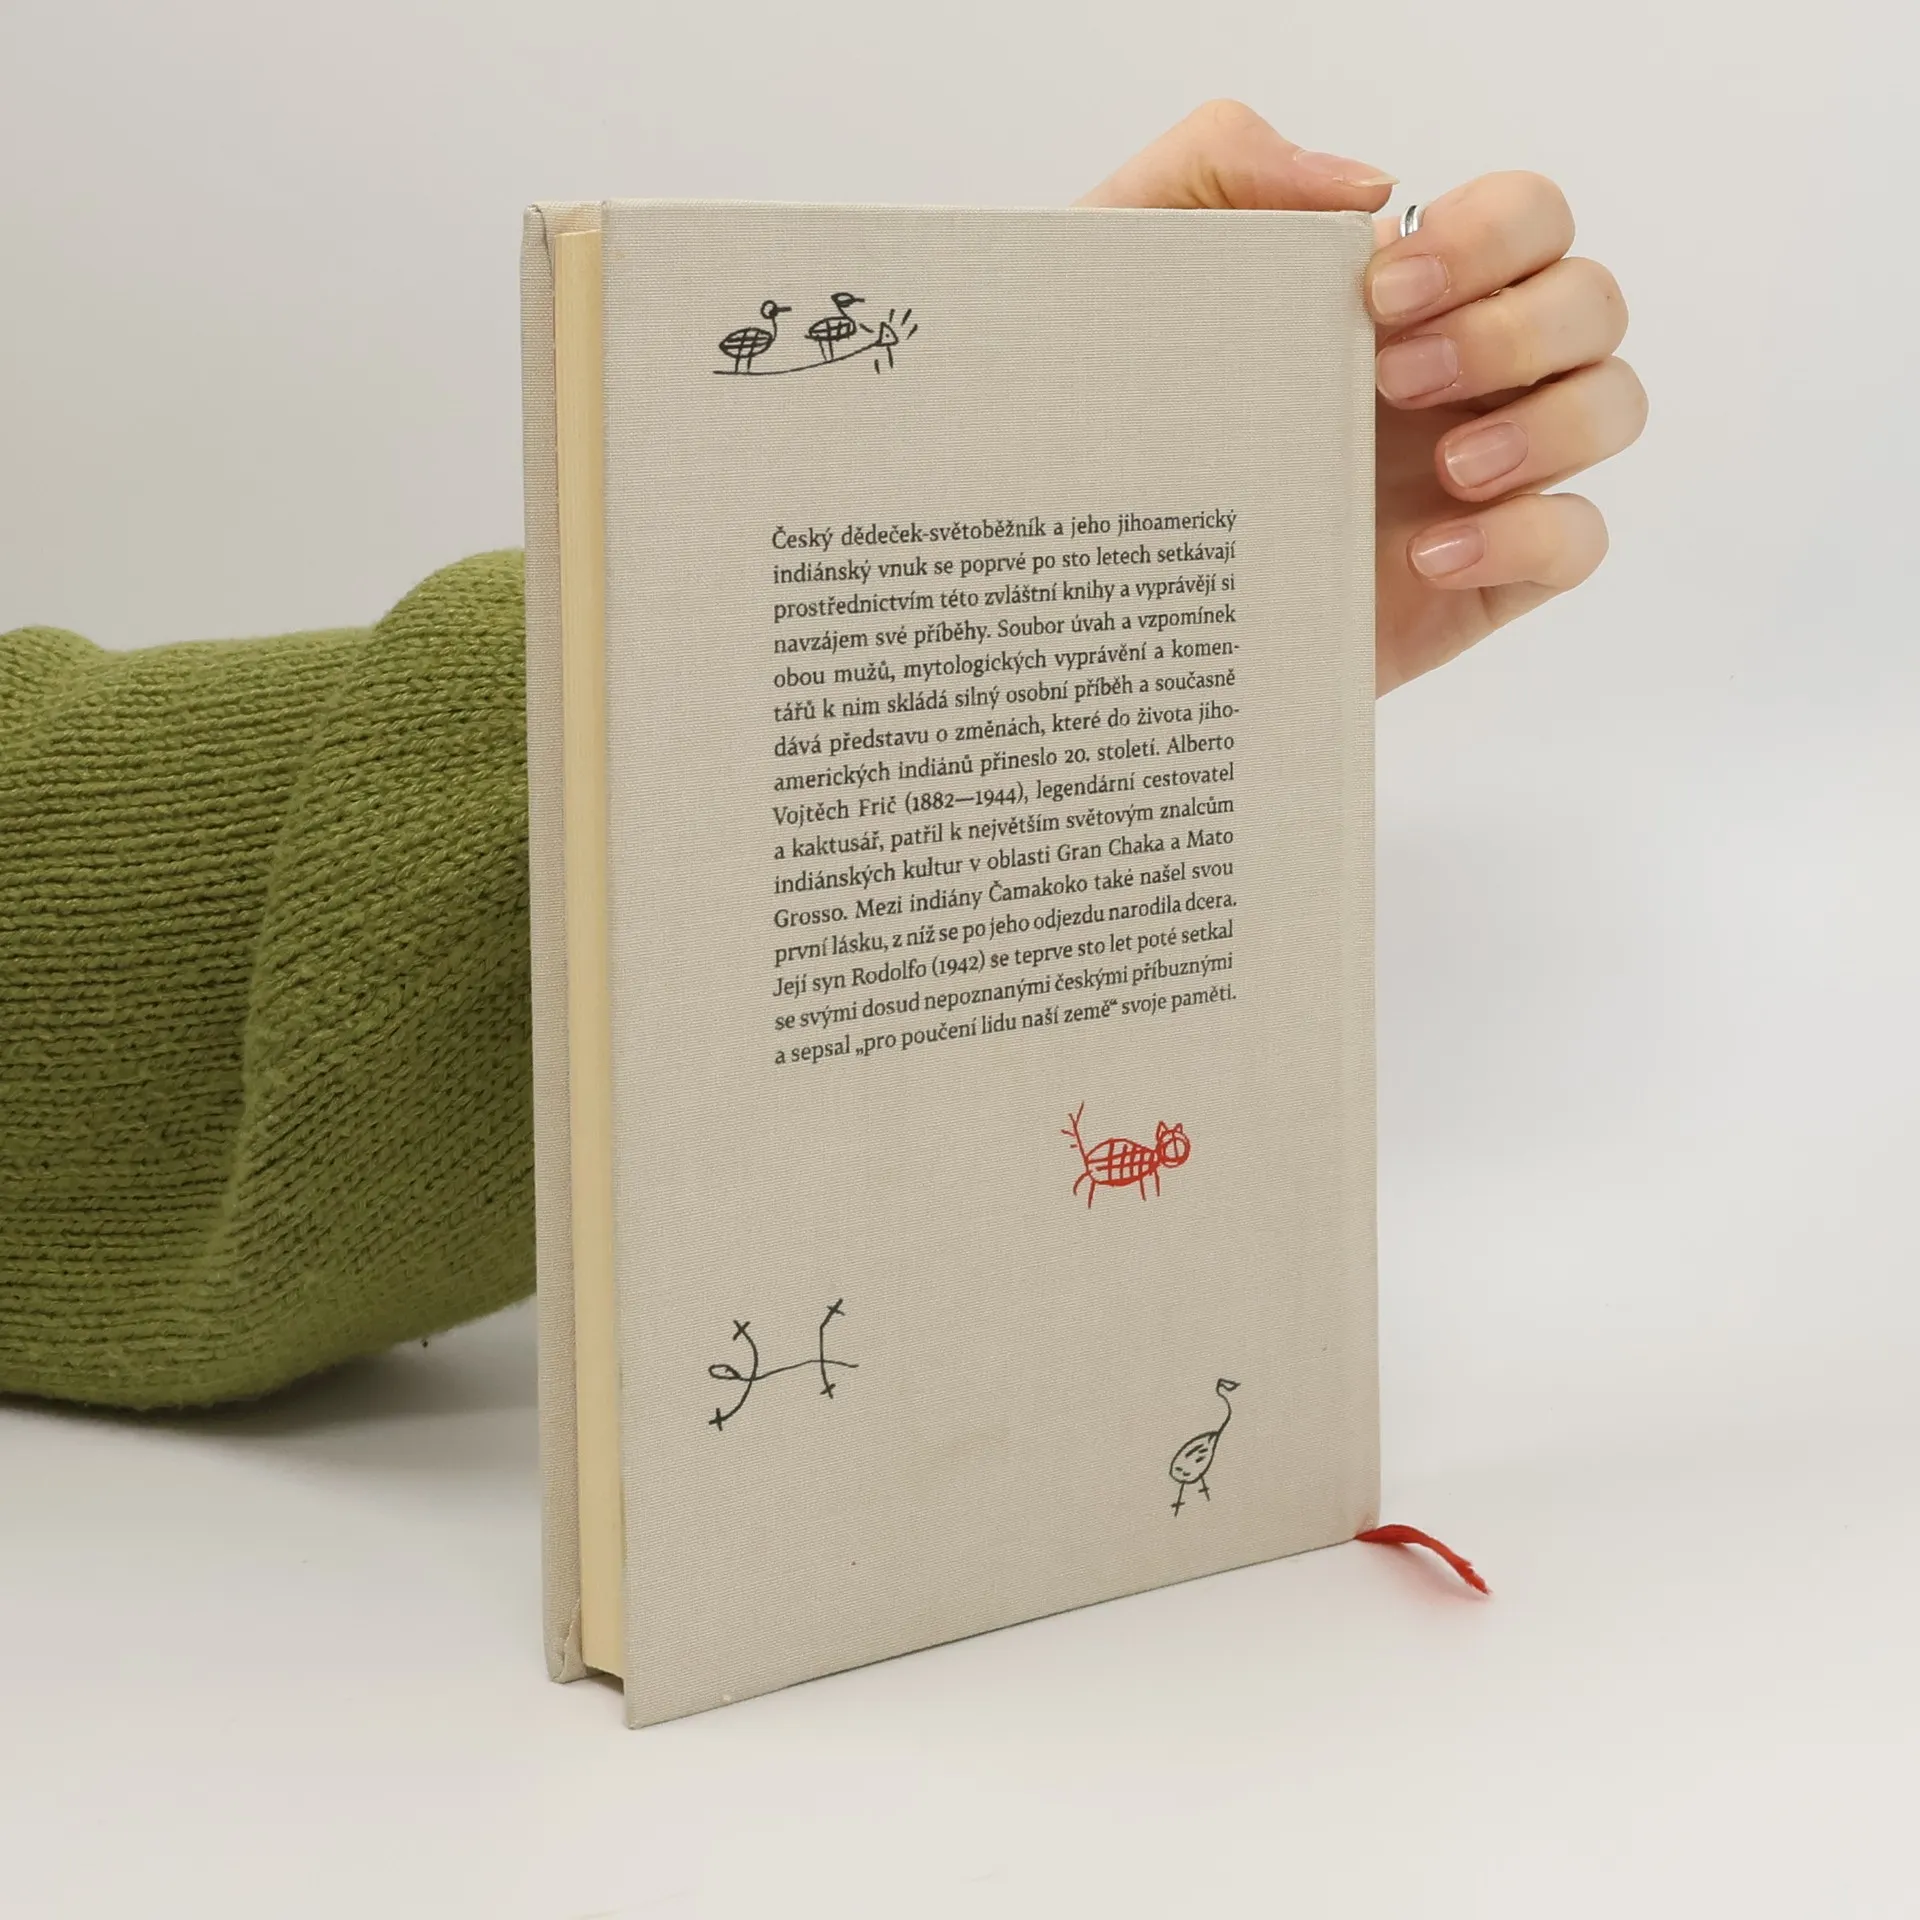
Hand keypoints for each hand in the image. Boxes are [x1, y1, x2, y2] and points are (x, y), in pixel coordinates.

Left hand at [1079, 102, 1645, 693]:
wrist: (1091, 578)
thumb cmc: (1107, 410)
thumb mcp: (1123, 262)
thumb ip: (1219, 166)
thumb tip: (1370, 188)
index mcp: (1403, 295)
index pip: (1527, 219)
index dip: (1490, 238)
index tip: (1381, 289)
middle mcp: (1460, 374)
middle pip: (1591, 302)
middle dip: (1515, 328)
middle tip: (1392, 377)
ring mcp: (1479, 478)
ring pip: (1611, 407)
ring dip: (1551, 422)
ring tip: (1446, 465)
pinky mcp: (1478, 579)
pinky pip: (1577, 543)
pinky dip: (1530, 537)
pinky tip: (1427, 553)